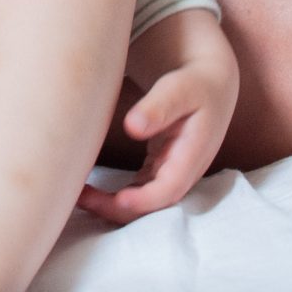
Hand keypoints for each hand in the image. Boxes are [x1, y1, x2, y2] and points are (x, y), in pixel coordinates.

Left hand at [77, 9, 238, 225]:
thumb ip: (158, 107)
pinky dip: (119, 194)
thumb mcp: (179, 89)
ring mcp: (174, 173)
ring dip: (114, 204)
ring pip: (145, 201)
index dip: (144, 200)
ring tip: (80, 196)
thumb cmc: (193, 83)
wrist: (211, 84)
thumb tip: (132, 127)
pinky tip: (94, 190)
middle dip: (119, 208)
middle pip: (153, 203)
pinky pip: (141, 190)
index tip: (117, 200)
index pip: (170, 189)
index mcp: (193, 155)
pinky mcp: (163, 169)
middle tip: (81, 198)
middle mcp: (185, 172)